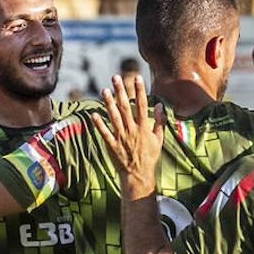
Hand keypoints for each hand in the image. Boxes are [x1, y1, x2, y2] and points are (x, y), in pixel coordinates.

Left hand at [92, 74, 164, 198]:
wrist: (139, 174)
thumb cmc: (150, 156)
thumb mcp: (159, 139)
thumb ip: (159, 122)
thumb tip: (159, 105)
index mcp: (144, 128)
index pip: (142, 106)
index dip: (140, 91)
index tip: (137, 78)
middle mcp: (132, 130)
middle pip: (125, 107)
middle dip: (121, 91)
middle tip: (116, 78)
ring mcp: (121, 137)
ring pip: (114, 117)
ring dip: (109, 103)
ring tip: (105, 90)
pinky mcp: (112, 145)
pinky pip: (104, 133)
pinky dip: (99, 124)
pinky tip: (94, 114)